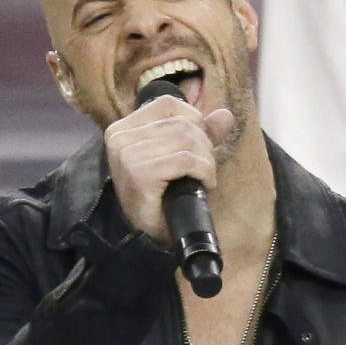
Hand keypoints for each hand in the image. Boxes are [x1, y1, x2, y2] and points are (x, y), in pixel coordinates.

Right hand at [103, 94, 233, 243]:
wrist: (147, 239)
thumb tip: (225, 115)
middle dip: (204, 146)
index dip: (194, 122)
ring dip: (206, 161)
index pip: (169, 105)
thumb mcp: (178, 159)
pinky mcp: (140, 173)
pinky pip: (186, 159)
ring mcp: (128, 155)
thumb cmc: (160, 200)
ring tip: (203, 178)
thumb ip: (201, 133)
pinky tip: (204, 184)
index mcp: (123, 129)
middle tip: (204, 171)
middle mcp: (120, 138)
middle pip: (182, 123)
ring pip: (187, 139)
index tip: (198, 150)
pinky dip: (204, 171)